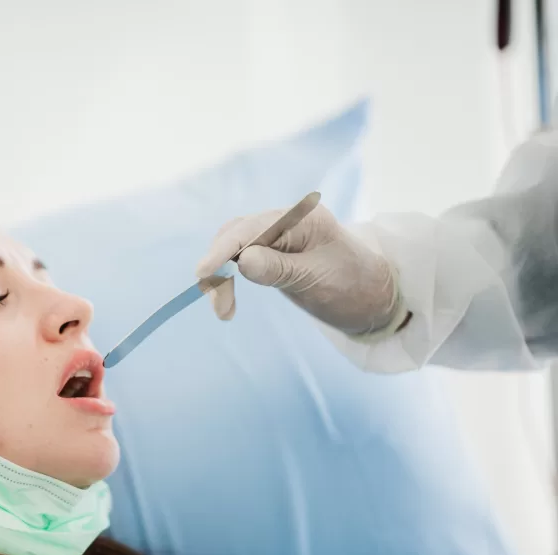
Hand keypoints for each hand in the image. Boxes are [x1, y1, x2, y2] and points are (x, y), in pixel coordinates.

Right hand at [195, 203, 404, 335]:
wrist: (375, 300)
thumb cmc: (354, 288)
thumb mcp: (316, 280)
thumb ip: (279, 269)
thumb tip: (242, 261)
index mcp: (302, 219)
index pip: (252, 229)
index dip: (224, 250)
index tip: (204, 273)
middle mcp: (287, 221)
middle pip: (236, 233)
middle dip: (219, 265)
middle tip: (217, 303)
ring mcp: (278, 236)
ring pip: (233, 246)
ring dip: (221, 276)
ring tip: (223, 309)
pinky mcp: (272, 252)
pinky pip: (240, 258)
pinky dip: (229, 278)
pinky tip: (227, 300)